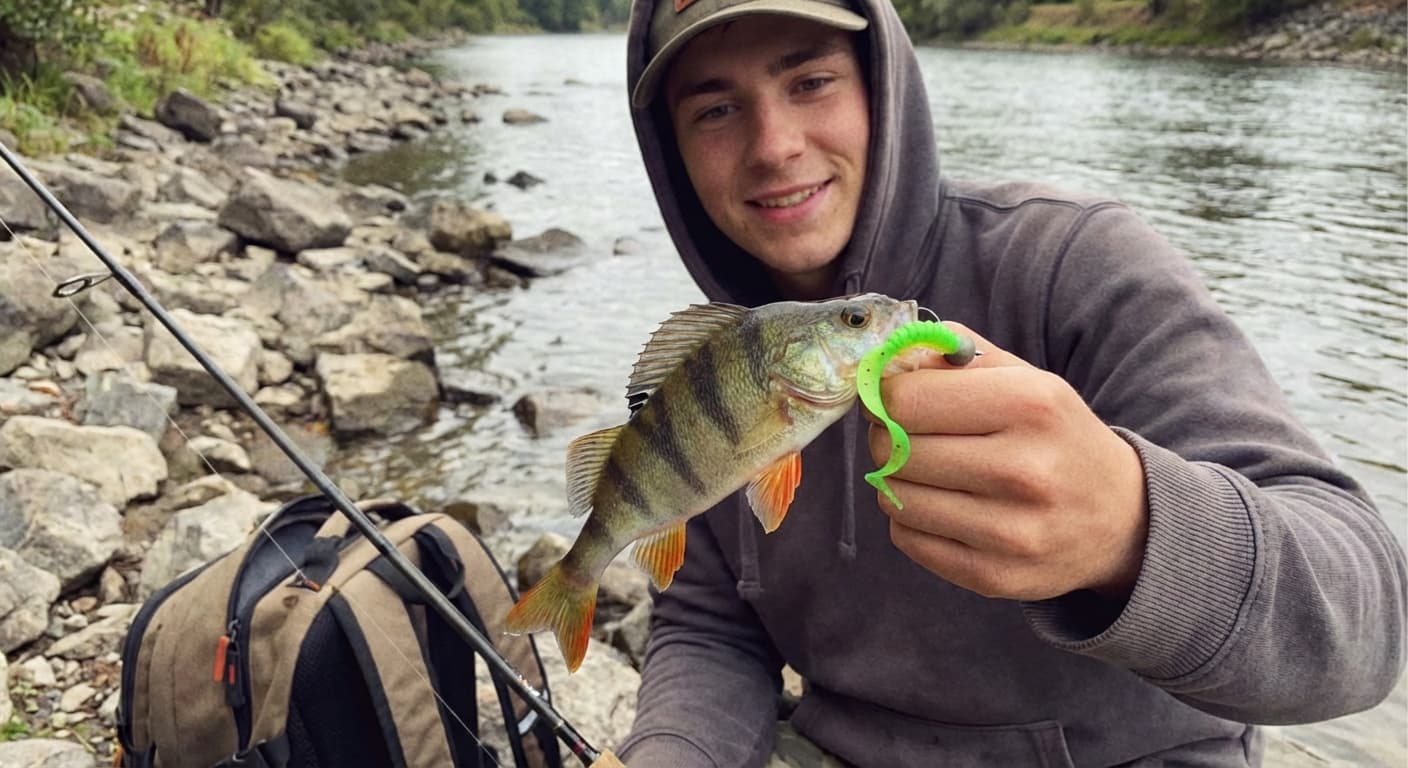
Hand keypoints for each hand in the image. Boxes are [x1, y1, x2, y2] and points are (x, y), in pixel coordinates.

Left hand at [865, 323, 1148, 601]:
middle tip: (905, 436)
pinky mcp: (992, 576)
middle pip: (895, 449)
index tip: (892, 399)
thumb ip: (956, 356)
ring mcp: (1009, 531)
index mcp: (1030, 405)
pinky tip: (941, 507)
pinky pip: (906, 539)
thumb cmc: (1055, 437)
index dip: (885, 396)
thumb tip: (886, 358)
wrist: (1122, 520)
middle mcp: (1023, 470)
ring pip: (895, 497)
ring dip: (896, 480)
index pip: (906, 400)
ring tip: (927, 472)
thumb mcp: (1026, 379)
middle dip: (887, 437)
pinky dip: (909, 520)